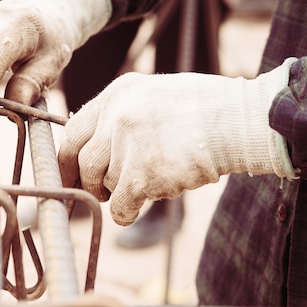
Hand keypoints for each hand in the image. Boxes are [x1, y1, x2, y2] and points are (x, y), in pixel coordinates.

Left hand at [58, 60, 297, 225]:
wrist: (240, 121)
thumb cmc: (202, 111)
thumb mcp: (151, 97)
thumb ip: (118, 116)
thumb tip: (90, 149)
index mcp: (116, 94)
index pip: (73, 132)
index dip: (67, 160)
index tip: (69, 176)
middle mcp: (116, 115)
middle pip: (83, 162)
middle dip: (90, 182)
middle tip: (104, 190)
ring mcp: (128, 144)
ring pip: (105, 184)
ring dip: (120, 192)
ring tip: (148, 181)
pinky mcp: (142, 174)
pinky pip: (119, 206)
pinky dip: (126, 213)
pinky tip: (139, 206)